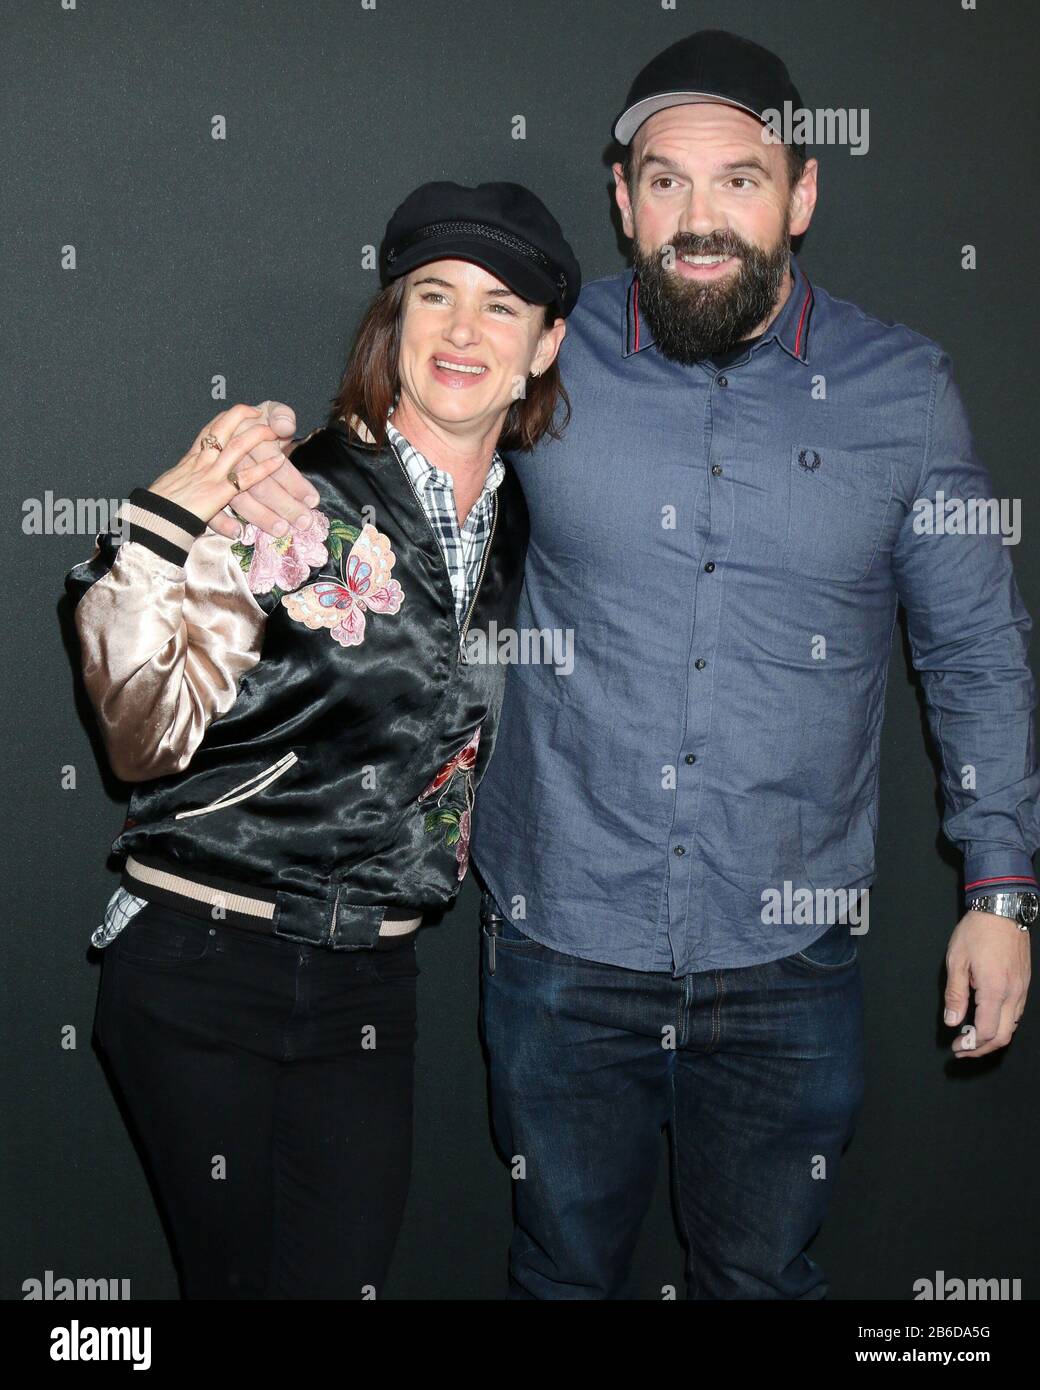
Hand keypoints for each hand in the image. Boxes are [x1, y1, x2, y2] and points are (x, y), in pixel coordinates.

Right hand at [147, 405, 283, 524]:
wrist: (154, 519)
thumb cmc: (160, 507)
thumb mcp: (171, 486)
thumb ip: (186, 482)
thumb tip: (191, 483)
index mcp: (189, 459)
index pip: (208, 430)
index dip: (226, 419)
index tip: (240, 411)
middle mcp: (200, 461)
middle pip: (222, 427)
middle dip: (242, 415)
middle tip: (259, 413)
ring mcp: (210, 475)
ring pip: (237, 446)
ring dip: (258, 435)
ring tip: (274, 432)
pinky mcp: (218, 493)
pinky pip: (246, 477)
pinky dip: (265, 468)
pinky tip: (278, 461)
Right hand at [206, 399, 321, 540]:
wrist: (233, 424)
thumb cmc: (260, 422)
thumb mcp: (272, 412)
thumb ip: (282, 416)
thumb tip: (284, 427)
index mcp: (248, 433)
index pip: (272, 460)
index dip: (293, 481)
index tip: (312, 499)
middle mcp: (231, 453)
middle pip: (258, 484)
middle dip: (283, 505)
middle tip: (304, 522)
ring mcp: (216, 471)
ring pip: (238, 497)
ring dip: (260, 516)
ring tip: (281, 530)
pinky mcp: (208, 485)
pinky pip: (211, 506)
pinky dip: (221, 522)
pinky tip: (236, 532)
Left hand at [944, 910, 1030, 1057]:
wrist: (1002, 910)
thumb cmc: (976, 932)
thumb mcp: (956, 961)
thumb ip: (955, 994)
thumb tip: (952, 1021)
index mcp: (994, 990)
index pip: (987, 1031)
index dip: (971, 1044)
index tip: (956, 1046)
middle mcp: (1013, 994)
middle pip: (1003, 1035)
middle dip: (982, 1048)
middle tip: (963, 1048)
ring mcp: (1022, 989)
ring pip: (1012, 1026)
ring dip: (993, 1037)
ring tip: (972, 1037)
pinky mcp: (1024, 983)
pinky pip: (1016, 1012)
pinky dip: (1002, 1023)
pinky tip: (987, 1019)